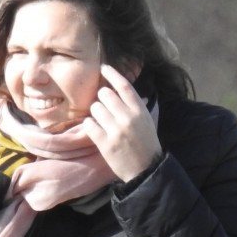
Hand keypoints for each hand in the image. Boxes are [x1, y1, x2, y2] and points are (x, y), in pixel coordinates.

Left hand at [83, 65, 161, 181]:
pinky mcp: (105, 143)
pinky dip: (89, 126)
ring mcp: (116, 130)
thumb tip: (124, 87)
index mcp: (140, 110)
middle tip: (105, 108)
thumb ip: (136, 105)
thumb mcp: (147, 120)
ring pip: (95, 108)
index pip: (123, 85)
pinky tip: (95, 130)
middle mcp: (128, 117)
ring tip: (102, 122)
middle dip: (101, 99)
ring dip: (95, 113)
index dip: (112, 74)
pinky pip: (89, 125)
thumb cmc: (146, 143)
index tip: (103, 68)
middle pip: (105, 94)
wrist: (146, 169)